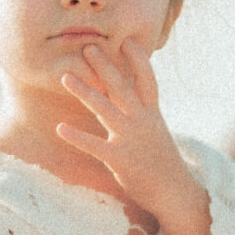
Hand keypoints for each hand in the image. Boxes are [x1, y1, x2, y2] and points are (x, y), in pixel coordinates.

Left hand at [56, 39, 212, 234]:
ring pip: (105, 109)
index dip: (137, 60)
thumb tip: (130, 95)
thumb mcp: (156, 131)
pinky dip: (76, 136)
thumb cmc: (161, 161)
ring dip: (85, 91)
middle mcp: (142, 121)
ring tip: (65, 77)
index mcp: (152, 113)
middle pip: (122, 87)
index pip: (147, 80)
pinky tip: (60, 127)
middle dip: (104, 66)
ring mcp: (131, 139)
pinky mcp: (120, 159)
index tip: (126, 41)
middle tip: (87, 47)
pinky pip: (94, 145)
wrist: (174, 192)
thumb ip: (142, 112)